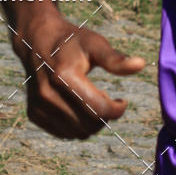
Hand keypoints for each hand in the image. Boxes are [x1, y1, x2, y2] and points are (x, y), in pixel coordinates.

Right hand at [16, 13, 144, 138]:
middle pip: (90, 124)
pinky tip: (75, 105)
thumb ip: (115, 59)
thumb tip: (141, 64)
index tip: (122, 100)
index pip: (100, 110)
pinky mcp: (34, 114)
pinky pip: (65, 133)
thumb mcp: (94, 43)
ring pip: (78, 133)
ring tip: (88, 99)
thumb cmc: (71, 42)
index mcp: (63, 76)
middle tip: (102, 95)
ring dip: (90, 122)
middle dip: (104, 115)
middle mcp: (48, 94)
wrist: (37, 41)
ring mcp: (39, 106)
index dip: (118, 109)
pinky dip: (75, 124)